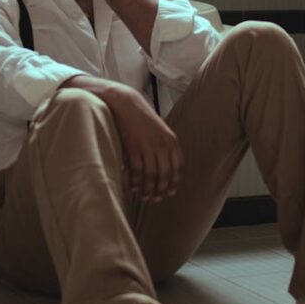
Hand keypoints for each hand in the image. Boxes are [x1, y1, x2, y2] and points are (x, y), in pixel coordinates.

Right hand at [103, 85, 182, 202]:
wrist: (127, 104)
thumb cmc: (142, 119)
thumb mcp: (160, 131)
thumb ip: (166, 147)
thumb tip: (166, 169)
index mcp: (171, 141)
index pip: (177, 168)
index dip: (173, 183)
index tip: (169, 193)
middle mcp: (162, 145)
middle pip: (165, 175)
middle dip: (160, 190)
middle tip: (155, 199)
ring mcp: (148, 146)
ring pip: (151, 175)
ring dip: (148, 189)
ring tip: (144, 197)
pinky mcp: (133, 147)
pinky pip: (137, 170)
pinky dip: (136, 182)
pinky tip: (133, 187)